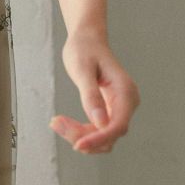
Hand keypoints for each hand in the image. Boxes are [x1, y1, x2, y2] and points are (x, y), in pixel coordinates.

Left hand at [49, 29, 139, 153]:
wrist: (87, 39)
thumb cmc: (84, 49)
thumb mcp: (82, 69)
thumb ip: (91, 95)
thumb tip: (100, 123)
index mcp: (125, 91)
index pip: (118, 125)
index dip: (99, 138)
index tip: (77, 145)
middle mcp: (128, 102)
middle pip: (110, 134)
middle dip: (84, 136)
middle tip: (56, 123)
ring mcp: (120, 107)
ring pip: (104, 136)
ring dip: (81, 135)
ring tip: (57, 122)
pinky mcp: (111, 110)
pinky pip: (99, 129)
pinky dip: (82, 130)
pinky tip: (63, 122)